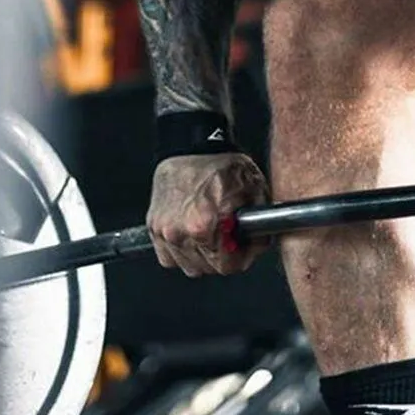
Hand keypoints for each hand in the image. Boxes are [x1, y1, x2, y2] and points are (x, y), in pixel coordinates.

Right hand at [147, 151, 269, 275]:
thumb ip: (260, 224)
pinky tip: (193, 236)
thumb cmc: (219, 162)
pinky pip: (169, 258)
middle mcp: (182, 232)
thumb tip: (260, 245)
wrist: (191, 145)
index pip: (228, 266)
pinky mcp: (154, 227)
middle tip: (231, 239)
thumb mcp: (253, 189)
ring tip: (213, 235)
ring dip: (202, 257)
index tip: (244, 249)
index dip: (242, 258)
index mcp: (207, 224)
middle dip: (224, 257)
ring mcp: (165, 231)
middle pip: (209, 269)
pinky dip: (181, 252)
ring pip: (189, 266)